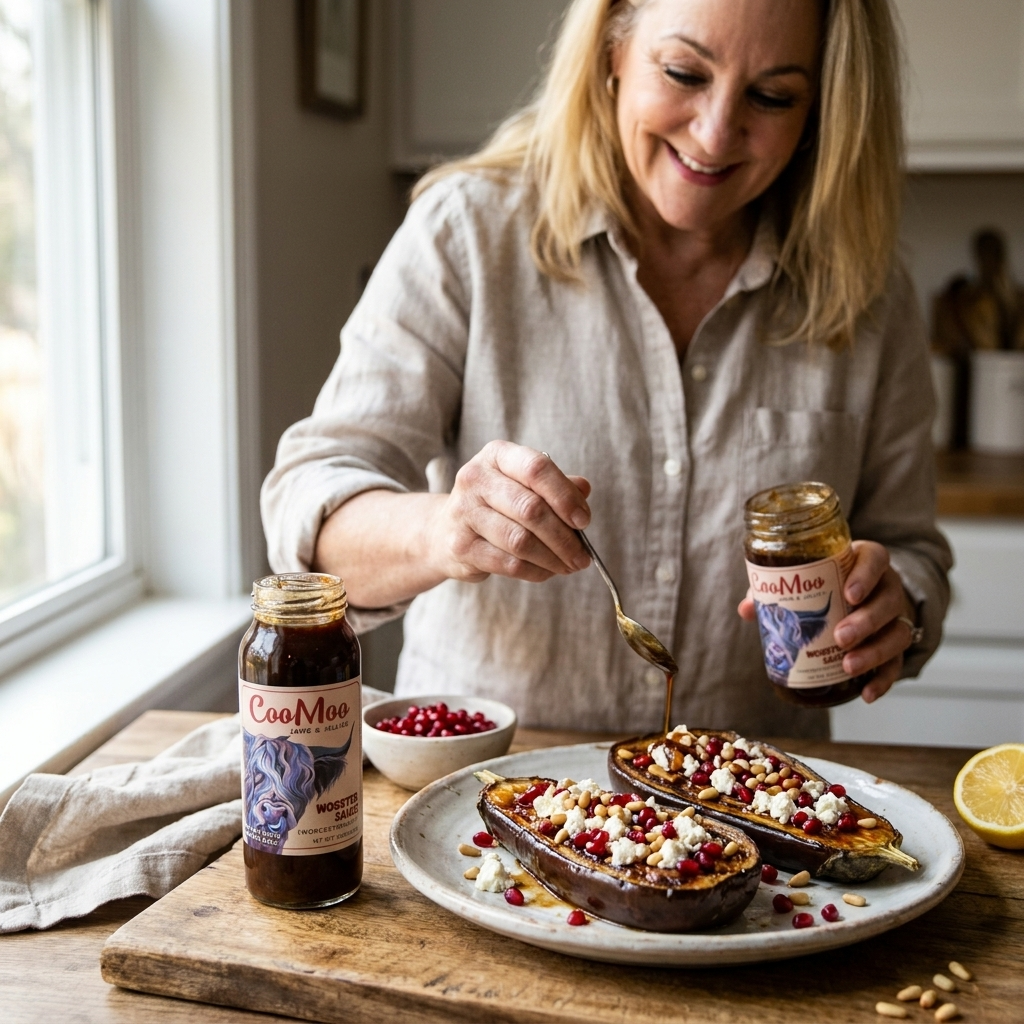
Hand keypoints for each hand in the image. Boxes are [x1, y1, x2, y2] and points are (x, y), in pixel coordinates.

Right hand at [425, 441, 591, 584]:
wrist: (443, 531)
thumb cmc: (495, 505)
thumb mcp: (522, 485)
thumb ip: (554, 485)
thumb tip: (583, 490)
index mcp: (497, 455)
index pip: (537, 468)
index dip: (565, 496)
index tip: (584, 520)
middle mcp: (476, 478)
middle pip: (531, 509)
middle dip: (565, 537)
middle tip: (583, 555)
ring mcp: (464, 512)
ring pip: (521, 540)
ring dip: (553, 558)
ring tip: (570, 566)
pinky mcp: (461, 546)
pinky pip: (508, 563)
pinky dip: (535, 571)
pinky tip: (547, 572)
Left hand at [737, 540, 915, 703]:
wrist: (861, 598)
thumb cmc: (826, 584)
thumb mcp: (806, 580)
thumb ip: (778, 591)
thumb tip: (746, 610)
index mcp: (866, 563)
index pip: (876, 559)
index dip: (866, 575)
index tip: (849, 594)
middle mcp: (886, 587)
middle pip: (888, 601)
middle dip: (865, 621)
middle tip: (840, 637)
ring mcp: (895, 617)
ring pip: (897, 633)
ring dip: (874, 652)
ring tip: (848, 666)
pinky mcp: (895, 644)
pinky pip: (897, 663)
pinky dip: (883, 680)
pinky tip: (866, 693)